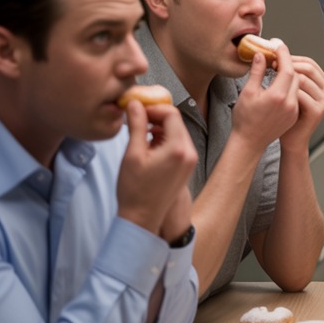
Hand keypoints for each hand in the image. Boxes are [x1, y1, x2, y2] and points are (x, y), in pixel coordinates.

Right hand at [117, 100, 197, 234]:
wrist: (142, 218)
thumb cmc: (135, 189)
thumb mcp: (132, 154)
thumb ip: (136, 125)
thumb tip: (135, 104)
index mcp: (179, 148)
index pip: (171, 114)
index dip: (153, 108)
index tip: (136, 110)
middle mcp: (189, 153)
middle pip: (176, 122)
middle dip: (156, 117)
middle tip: (136, 118)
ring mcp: (190, 161)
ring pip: (176, 133)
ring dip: (159, 128)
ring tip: (139, 133)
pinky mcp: (186, 167)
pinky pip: (177, 144)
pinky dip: (163, 139)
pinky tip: (147, 145)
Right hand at [232, 41, 300, 154]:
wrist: (249, 143)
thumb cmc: (244, 119)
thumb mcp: (247, 92)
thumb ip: (256, 72)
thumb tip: (261, 55)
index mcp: (277, 96)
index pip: (287, 68)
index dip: (283, 54)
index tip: (278, 45)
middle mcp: (289, 103)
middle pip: (294, 75)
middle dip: (286, 64)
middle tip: (275, 56)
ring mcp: (293, 110)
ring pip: (296, 85)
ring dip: (289, 75)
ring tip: (277, 69)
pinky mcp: (294, 115)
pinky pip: (296, 96)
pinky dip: (290, 87)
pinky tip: (280, 83)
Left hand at [278, 55, 323, 153]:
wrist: (290, 139)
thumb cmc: (288, 115)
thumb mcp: (290, 90)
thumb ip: (289, 74)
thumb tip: (276, 53)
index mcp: (323, 84)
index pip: (309, 62)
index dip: (291, 57)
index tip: (275, 54)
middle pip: (308, 67)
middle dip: (288, 63)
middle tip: (272, 64)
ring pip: (303, 78)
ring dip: (285, 77)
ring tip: (271, 77)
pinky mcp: (318, 110)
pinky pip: (300, 93)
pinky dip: (287, 92)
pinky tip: (277, 94)